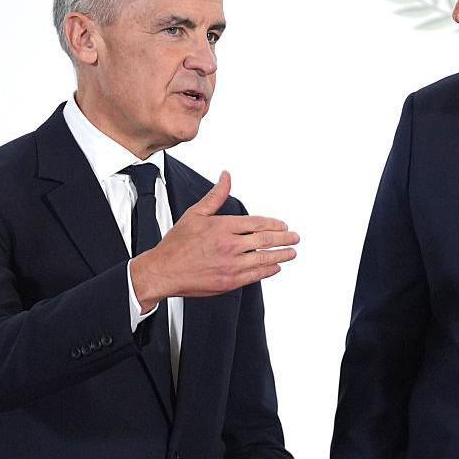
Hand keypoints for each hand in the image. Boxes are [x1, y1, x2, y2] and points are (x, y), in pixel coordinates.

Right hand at [130, 171, 298, 311]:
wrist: (163, 271)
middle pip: (265, 240)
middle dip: (284, 239)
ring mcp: (230, 265)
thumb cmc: (176, 245)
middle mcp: (229, 245)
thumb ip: (215, 196)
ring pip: (263, 258)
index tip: (283, 226)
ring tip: (291, 253)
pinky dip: (268, 270)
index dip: (274, 224)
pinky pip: (255, 275)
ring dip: (281, 255)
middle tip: (295, 238)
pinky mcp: (229, 281)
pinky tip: (275, 267)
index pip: (257, 223)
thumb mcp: (195, 214)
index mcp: (223, 227)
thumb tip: (226, 177)